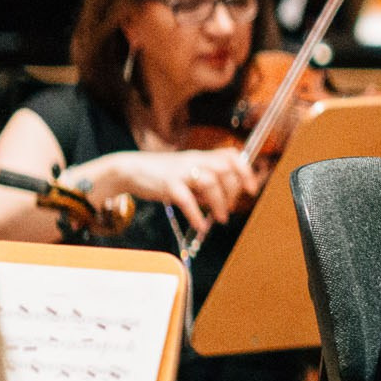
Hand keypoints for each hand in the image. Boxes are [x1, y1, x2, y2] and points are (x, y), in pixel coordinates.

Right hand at [87, 148, 259, 230]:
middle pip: (225, 169)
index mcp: (200, 156)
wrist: (129, 169)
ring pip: (210, 182)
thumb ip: (204, 183)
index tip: (251, 188)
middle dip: (233, 191)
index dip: (245, 170)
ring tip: (220, 218)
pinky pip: (187, 200)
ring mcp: (180, 171)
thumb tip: (221, 200)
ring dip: (219, 203)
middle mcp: (193, 160)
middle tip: (230, 208)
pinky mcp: (167, 185)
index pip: (230, 155)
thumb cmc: (161, 174)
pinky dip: (197, 214)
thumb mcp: (186, 172)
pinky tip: (201, 225)